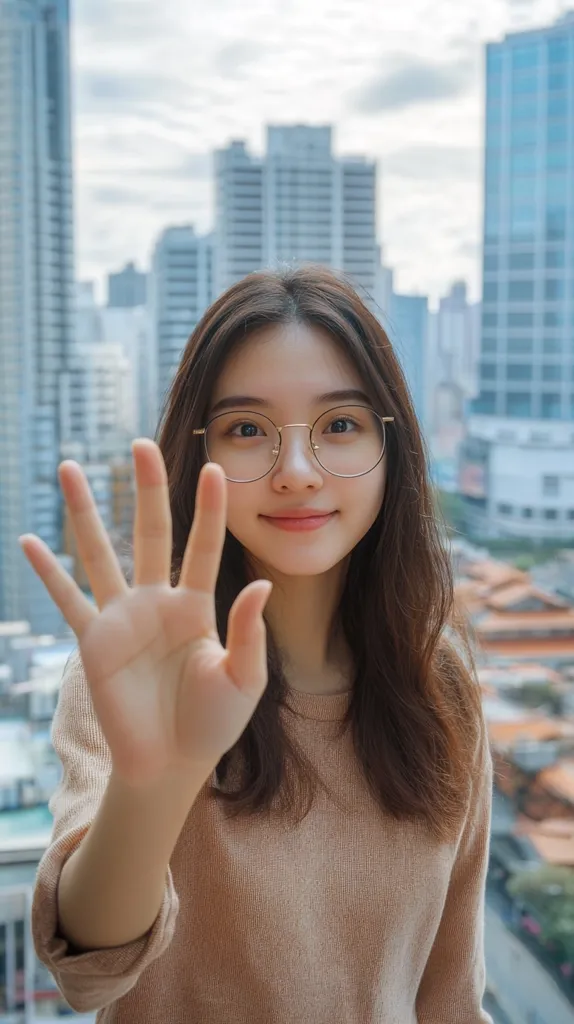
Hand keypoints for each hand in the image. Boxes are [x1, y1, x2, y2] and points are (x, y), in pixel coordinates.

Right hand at [19, 441, 271, 788]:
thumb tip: (259, 584)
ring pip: (99, 553)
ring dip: (84, 512)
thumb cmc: (212, 723)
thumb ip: (249, 633)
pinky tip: (28, 541)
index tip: (217, 469)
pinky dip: (47, 573)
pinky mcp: (93, 642)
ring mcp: (122, 618)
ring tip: (70, 468)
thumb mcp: (243, 680)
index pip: (203, 546)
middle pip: (151, 532)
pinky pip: (67, 601)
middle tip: (142, 444)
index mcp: (197, 605)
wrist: (170, 764)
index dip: (209, 510)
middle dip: (147, 489)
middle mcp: (157, 601)